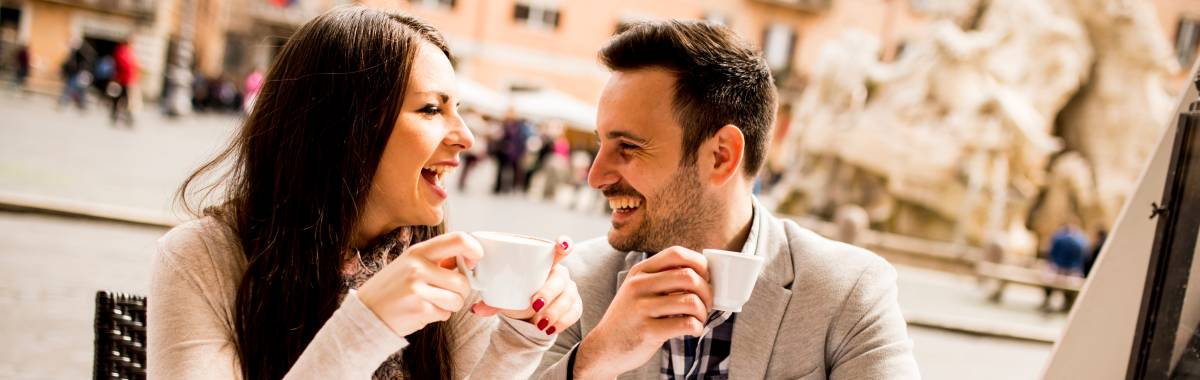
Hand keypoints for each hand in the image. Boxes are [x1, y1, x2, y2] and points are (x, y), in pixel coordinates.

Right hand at [357, 232, 482, 336]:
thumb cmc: (392, 288)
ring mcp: (418, 289)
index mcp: (418, 251)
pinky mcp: (420, 310)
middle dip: (461, 291)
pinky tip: (422, 311)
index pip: (458, 240)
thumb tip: (468, 259)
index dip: (474, 250)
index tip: (474, 261)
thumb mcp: (410, 264)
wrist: (366, 313)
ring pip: (457, 300)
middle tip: (445, 292)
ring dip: (450, 305)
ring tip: (431, 301)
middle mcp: (418, 267)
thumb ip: (437, 259)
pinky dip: (438, 315)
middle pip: (462, 280)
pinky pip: (445, 314)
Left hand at [472, 237, 581, 335]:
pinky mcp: (575, 305)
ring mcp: (569, 289)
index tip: (561, 245)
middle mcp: (560, 273)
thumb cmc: (518, 294)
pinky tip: (552, 328)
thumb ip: (492, 301)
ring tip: (540, 323)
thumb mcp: (505, 294)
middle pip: (560, 279)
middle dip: (548, 292)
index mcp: (545, 262)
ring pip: (568, 298)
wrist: (529, 313)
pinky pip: (575, 312)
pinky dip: (563, 321)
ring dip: (554, 311)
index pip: (558, 249)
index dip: (563, 244)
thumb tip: (476, 308)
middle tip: (534, 305)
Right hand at [573, 246, 711, 378]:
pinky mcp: (648, 331)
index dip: (699, 264)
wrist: (604, 348)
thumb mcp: (638, 291)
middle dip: (707, 291)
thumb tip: (703, 274)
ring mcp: (641, 309)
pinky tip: (692, 330)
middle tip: (706, 304)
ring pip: (690, 301)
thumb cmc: (630, 318)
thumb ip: (663, 279)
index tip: (705, 278)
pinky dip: (697, 327)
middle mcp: (638, 286)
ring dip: (703, 312)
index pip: (676, 253)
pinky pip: (686, 324)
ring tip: (698, 318)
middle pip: (688, 276)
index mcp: (639, 272)